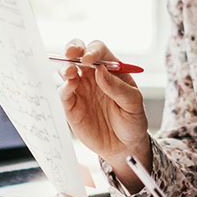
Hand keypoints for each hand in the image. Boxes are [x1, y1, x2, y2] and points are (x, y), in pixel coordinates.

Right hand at [56, 39, 149, 176]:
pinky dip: (63, 87)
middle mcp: (92, 76)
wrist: (124, 147)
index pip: (99, 51)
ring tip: (70, 72)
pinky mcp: (71, 106)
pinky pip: (63, 93)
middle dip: (72, 49)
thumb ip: (118, 87)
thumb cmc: (132, 122)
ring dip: (65, 67)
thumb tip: (100, 70)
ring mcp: (80, 89)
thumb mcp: (134, 104)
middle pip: (78, 54)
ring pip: (66, 70)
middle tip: (72, 53)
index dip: (93, 50)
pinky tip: (69, 86)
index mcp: (110, 70)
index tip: (90, 58)